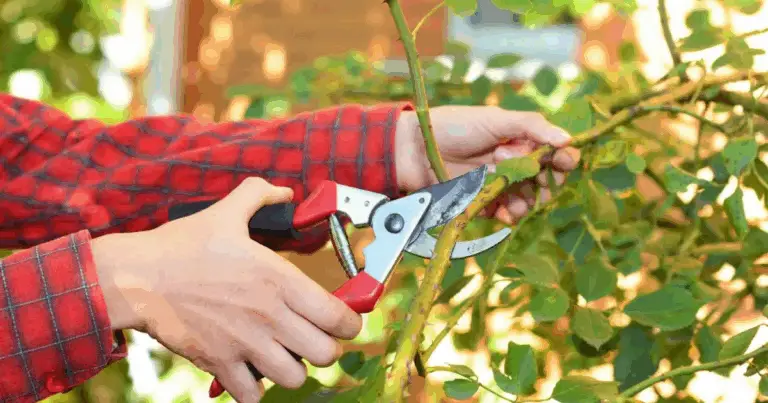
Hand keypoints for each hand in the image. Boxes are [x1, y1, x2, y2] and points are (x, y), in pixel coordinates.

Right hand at [92, 177, 361, 402]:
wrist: (137, 277)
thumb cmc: (183, 246)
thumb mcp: (227, 212)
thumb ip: (260, 195)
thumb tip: (284, 191)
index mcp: (279, 280)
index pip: (338, 317)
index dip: (350, 323)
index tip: (345, 321)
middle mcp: (270, 316)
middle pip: (326, 354)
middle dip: (326, 348)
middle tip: (313, 338)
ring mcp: (245, 344)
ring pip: (295, 378)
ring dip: (293, 369)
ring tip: (283, 355)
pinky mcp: (219, 364)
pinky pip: (253, 396)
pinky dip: (256, 390)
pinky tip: (251, 371)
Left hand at [395, 105, 580, 223]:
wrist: (415, 149)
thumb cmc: (454, 127)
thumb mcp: (496, 119)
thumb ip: (532, 126)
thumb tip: (568, 139)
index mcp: (520, 140)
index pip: (553, 153)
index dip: (563, 159)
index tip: (565, 162)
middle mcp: (513, 163)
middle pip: (545, 181)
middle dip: (544, 181)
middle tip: (533, 175)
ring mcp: (499, 184)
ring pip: (529, 200)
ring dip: (527, 200)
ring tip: (511, 191)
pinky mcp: (484, 203)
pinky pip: (507, 214)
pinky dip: (511, 215)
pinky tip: (506, 212)